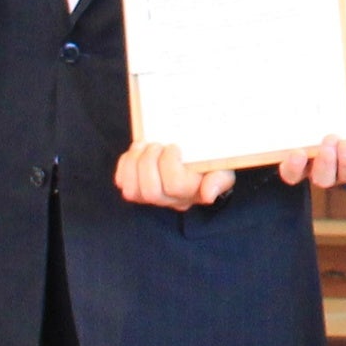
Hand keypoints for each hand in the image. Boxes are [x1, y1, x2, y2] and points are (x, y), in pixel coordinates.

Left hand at [113, 141, 235, 210]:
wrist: (196, 156)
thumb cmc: (209, 161)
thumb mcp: (223, 167)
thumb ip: (220, 180)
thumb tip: (208, 195)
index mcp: (192, 193)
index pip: (175, 186)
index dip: (170, 163)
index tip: (175, 146)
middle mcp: (170, 200)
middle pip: (151, 191)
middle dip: (149, 162)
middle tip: (157, 145)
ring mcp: (151, 197)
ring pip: (132, 191)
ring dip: (134, 163)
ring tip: (143, 146)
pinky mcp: (136, 188)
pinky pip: (122, 183)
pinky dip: (125, 165)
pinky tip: (136, 152)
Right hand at [276, 110, 345, 187]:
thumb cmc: (332, 124)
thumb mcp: (318, 118)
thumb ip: (307, 113)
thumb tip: (296, 89)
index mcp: (307, 163)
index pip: (293, 173)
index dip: (293, 167)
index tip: (297, 153)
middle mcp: (328, 172)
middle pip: (322, 178)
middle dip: (325, 163)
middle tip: (327, 143)